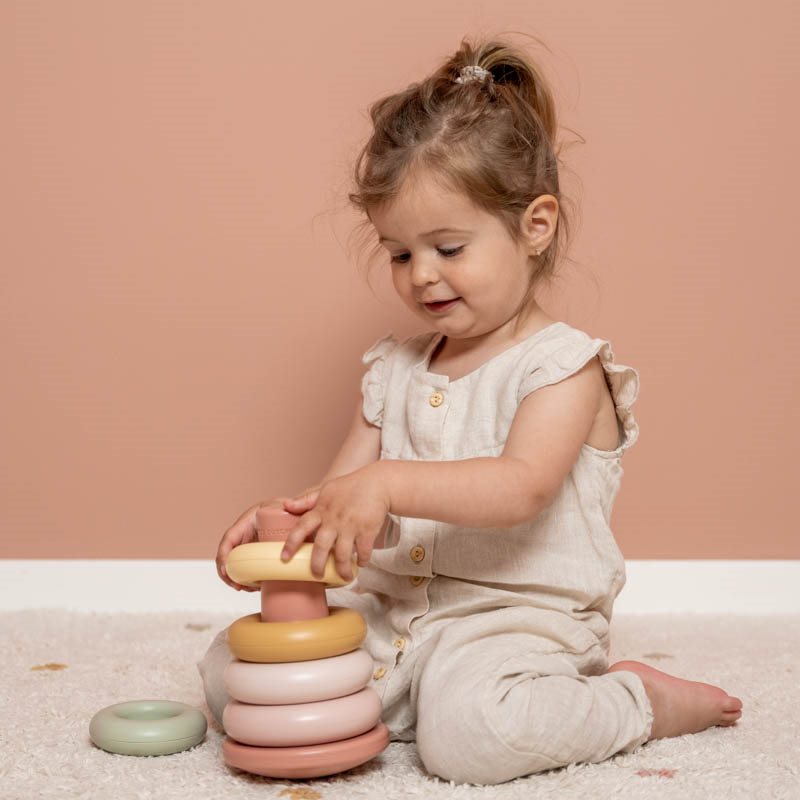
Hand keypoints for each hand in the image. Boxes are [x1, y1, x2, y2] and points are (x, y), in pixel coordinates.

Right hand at [216, 497, 291, 590]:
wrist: (299, 515)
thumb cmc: (292, 508)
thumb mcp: (288, 508)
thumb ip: (292, 507)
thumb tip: (290, 507)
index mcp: (249, 520)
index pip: (229, 538)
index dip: (224, 555)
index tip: (225, 570)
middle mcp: (246, 533)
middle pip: (229, 554)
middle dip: (228, 572)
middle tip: (237, 586)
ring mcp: (251, 544)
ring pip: (237, 563)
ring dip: (237, 578)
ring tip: (246, 589)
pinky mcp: (258, 554)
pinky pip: (248, 567)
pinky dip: (247, 579)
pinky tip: (253, 586)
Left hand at [281, 464, 388, 581]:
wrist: (378, 483)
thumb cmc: (350, 487)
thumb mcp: (326, 490)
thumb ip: (307, 500)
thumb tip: (286, 505)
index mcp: (322, 510)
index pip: (302, 527)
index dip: (291, 543)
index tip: (284, 558)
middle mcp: (334, 520)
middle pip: (321, 547)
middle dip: (317, 565)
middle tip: (317, 575)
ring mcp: (351, 526)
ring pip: (342, 555)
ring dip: (343, 570)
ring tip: (344, 577)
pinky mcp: (368, 531)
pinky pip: (363, 552)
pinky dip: (362, 561)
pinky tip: (361, 563)